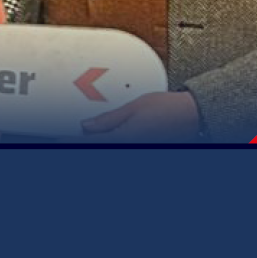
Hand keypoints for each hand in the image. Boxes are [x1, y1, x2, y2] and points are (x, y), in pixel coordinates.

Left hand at [82, 91, 201, 140]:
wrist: (195, 115)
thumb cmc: (170, 108)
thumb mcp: (134, 107)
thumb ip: (109, 120)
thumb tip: (87, 126)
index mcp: (125, 138)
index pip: (92, 142)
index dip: (74, 141)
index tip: (61, 140)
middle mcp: (132, 148)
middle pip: (101, 148)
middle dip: (88, 142)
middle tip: (76, 137)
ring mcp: (139, 149)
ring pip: (112, 148)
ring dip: (102, 142)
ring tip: (94, 135)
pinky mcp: (146, 148)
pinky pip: (123, 148)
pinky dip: (114, 141)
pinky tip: (111, 136)